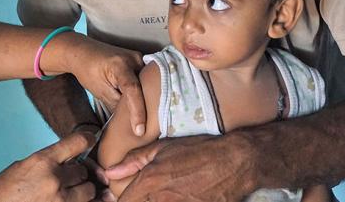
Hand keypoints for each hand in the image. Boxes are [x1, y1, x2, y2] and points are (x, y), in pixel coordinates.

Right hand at [0, 131, 96, 201]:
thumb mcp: (23, 167)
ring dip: (82, 191)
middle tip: (69, 178)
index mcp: (42, 161)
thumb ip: (47, 162)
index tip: (91, 139)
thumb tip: (68, 160)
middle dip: (78, 174)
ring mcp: (60, 200)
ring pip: (88, 190)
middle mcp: (54, 179)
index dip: (87, 139)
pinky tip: (74, 200)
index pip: (76, 143)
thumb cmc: (3, 192)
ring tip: (68, 193)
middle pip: (83, 170)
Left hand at [68, 38, 146, 136]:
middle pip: (146, 87)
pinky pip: (146, 79)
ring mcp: (139, 58)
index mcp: (120, 65)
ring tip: (150, 119)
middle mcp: (134, 59)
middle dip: (149, 108)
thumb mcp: (100, 91)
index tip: (139, 131)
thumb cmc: (88, 71)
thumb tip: (130, 121)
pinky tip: (148, 105)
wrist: (83, 52)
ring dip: (149, 100)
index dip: (138, 111)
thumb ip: (117, 105)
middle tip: (147, 129)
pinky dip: (146, 92)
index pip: (133, 90)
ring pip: (149, 84)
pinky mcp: (140, 60)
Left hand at [105, 134, 256, 201]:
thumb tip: (109, 171)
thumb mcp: (162, 148)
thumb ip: (133, 161)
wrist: (235, 162)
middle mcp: (161, 199)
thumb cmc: (198, 151)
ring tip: (163, 195)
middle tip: (140, 196)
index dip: (117, 200)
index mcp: (150, 182)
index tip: (118, 198)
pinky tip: (176, 198)